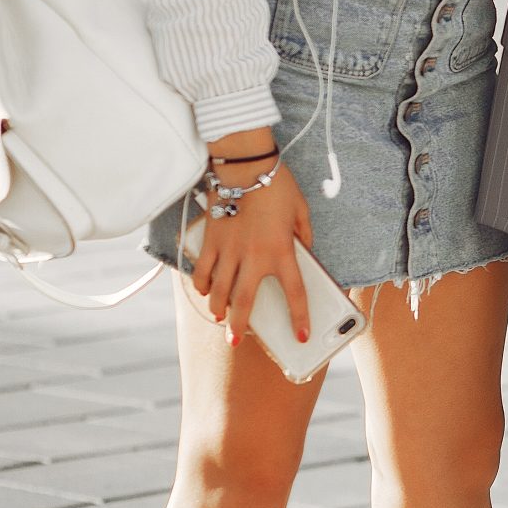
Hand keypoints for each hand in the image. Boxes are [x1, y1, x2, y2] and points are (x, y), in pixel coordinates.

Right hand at [189, 149, 313, 348]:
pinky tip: (205, 290)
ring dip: (218, 308)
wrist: (245, 167)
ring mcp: (229, 251)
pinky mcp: (211, 242)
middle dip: (239, 326)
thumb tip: (305, 252)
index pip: (295, 292)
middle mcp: (254, 257)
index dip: (299, 317)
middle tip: (236, 340)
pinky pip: (202, 271)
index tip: (301, 335)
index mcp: (282, 251)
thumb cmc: (277, 186)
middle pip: (244, 302)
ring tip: (219, 316)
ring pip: (218, 291)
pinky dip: (202, 284)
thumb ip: (305, 235)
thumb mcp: (302, 210)